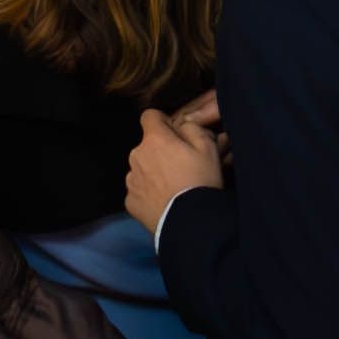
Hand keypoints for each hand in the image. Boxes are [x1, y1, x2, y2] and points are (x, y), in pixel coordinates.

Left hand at [123, 93, 223, 236]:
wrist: (190, 222)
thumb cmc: (200, 181)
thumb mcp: (208, 148)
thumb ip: (192, 128)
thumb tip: (182, 125)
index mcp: (154, 139)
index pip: (150, 116)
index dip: (163, 122)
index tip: (175, 134)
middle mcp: (136, 156)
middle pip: (146, 145)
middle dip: (159, 150)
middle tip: (180, 166)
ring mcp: (131, 180)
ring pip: (141, 168)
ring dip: (152, 172)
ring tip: (172, 187)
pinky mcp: (130, 201)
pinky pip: (138, 190)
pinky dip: (148, 193)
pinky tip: (164, 202)